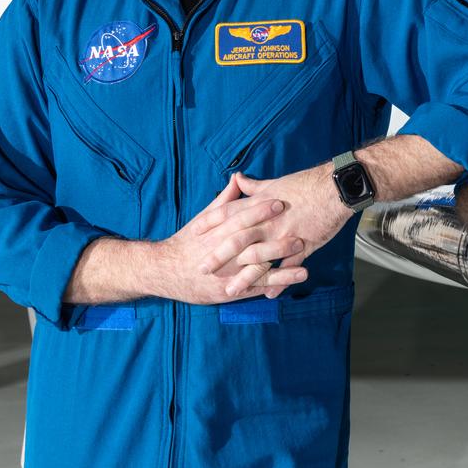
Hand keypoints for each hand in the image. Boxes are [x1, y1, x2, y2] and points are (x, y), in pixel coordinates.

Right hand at [157, 175, 307, 303]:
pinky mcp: (230, 290)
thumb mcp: (203, 219)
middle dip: (275, 235)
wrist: (163, 271)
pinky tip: (296, 275)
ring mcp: (227, 272)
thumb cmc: (186, 242)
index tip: (279, 201)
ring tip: (303, 251)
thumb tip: (238, 177)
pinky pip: (257, 285)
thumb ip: (224, 201)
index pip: (240, 218)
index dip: (259, 210)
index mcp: (216, 231)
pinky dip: (277, 281)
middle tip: (298, 227)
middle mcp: (222, 251)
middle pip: (250, 242)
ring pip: (257, 265)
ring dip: (281, 259)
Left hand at [195, 164, 352, 299]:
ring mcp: (285, 234)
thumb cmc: (306, 184)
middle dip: (219, 256)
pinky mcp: (304, 244)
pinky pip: (288, 266)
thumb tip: (237, 179)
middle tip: (203, 269)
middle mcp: (269, 220)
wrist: (334, 188)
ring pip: (260, 258)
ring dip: (244, 277)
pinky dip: (279, 280)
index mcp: (260, 204)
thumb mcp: (276, 183)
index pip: (229, 214)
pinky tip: (270, 294)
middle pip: (238, 239)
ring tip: (230, 290)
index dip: (211, 225)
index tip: (196, 235)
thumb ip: (254, 187)